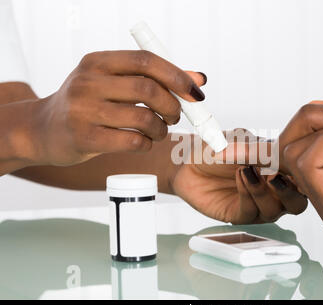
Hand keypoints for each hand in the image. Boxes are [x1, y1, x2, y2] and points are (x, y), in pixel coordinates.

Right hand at [30, 50, 205, 165]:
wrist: (41, 130)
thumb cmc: (86, 104)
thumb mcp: (111, 82)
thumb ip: (153, 78)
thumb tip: (198, 80)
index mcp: (97, 62)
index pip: (145, 60)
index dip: (176, 76)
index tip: (194, 92)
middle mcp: (88, 82)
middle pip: (148, 89)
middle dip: (172, 105)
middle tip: (175, 115)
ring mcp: (83, 111)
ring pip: (143, 118)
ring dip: (161, 128)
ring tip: (159, 130)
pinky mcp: (84, 138)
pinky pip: (132, 141)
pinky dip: (147, 143)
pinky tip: (144, 142)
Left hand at [171, 131, 307, 223]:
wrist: (188, 161)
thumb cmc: (216, 148)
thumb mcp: (241, 140)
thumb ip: (261, 147)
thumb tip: (279, 150)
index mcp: (280, 172)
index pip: (302, 178)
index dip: (301, 171)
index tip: (290, 159)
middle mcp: (273, 192)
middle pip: (297, 203)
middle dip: (290, 191)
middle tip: (275, 174)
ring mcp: (258, 204)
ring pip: (275, 210)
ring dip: (263, 190)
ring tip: (248, 170)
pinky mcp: (240, 215)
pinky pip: (251, 211)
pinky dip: (248, 193)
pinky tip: (240, 176)